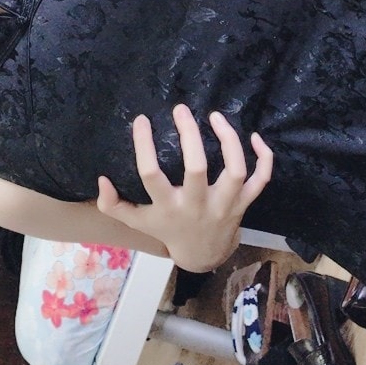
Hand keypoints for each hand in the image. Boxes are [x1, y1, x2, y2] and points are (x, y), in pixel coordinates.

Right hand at [96, 105, 273, 272]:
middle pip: (197, 168)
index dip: (144, 145)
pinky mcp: (244, 203)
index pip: (151, 175)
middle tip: (180, 110)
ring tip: (215, 117)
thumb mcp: (137, 222)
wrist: (203, 255)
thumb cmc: (167, 230)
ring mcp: (224, 205)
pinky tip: (254, 136)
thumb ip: (113, 204)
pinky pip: (261, 179)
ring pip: (235, 171)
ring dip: (229, 140)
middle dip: (190, 135)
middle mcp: (198, 206)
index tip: (142, 120)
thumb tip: (102, 179)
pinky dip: (263, 157)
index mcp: (169, 208)